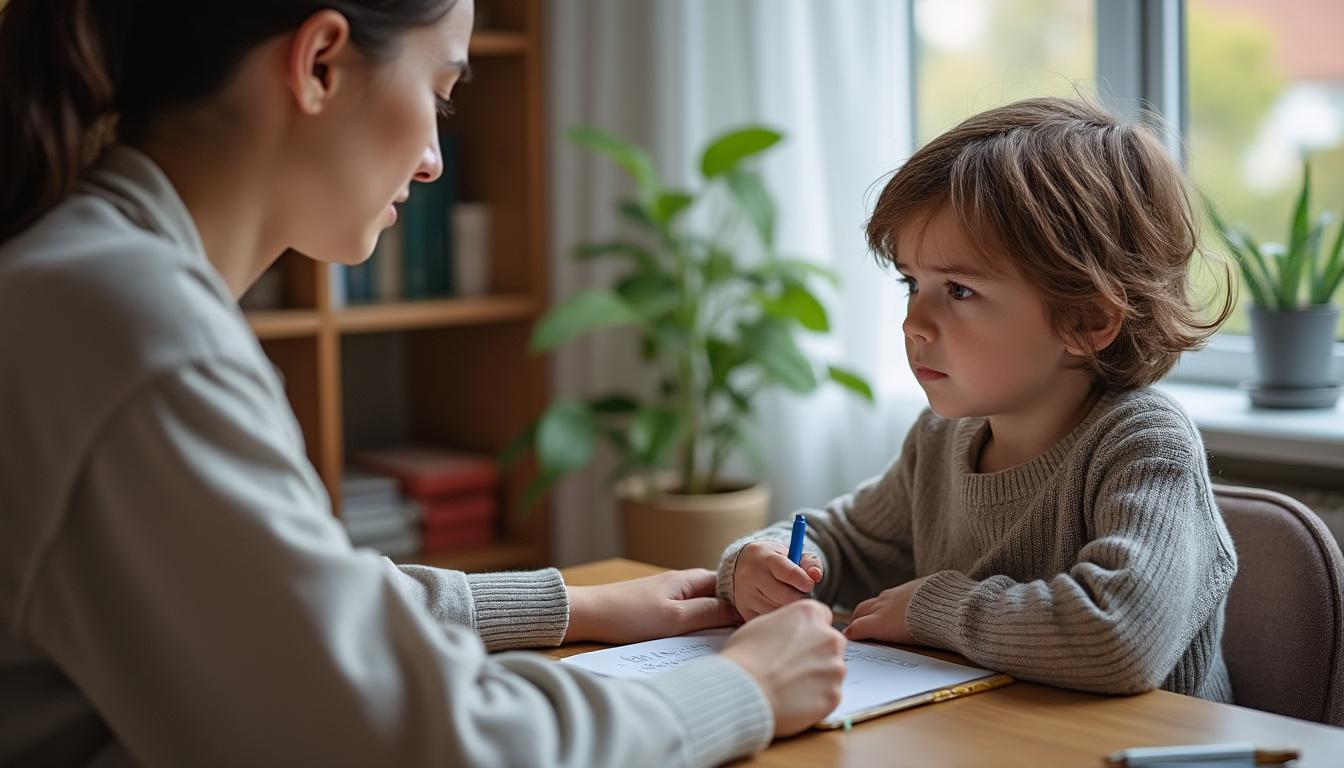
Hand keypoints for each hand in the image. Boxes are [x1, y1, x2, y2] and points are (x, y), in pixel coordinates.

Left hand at [563, 568, 735, 643]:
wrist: (588, 614)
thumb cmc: (630, 615)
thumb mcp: (674, 619)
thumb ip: (708, 614)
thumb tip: (740, 610)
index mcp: (690, 579)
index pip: (730, 584)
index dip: (746, 598)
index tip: (761, 617)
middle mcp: (682, 583)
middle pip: (717, 596)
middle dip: (732, 611)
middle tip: (748, 632)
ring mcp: (669, 596)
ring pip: (702, 607)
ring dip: (713, 621)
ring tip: (727, 640)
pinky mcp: (658, 609)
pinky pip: (686, 616)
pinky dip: (696, 626)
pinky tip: (698, 642)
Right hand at [720, 600, 846, 736]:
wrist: (743, 690)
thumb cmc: (744, 657)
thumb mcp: (760, 624)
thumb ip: (785, 625)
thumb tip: (787, 635)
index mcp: (810, 614)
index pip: (822, 617)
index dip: (808, 631)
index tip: (797, 643)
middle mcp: (829, 637)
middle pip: (831, 644)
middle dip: (817, 654)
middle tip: (792, 667)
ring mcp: (834, 667)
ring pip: (832, 671)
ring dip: (817, 677)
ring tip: (789, 686)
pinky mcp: (834, 695)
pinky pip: (829, 695)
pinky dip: (815, 699)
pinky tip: (793, 700)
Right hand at [731, 540, 824, 620]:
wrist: (742, 565)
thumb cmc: (773, 560)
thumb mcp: (791, 553)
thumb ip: (809, 562)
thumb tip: (816, 576)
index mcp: (765, 559)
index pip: (788, 573)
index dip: (804, 581)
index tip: (809, 585)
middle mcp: (751, 576)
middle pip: (785, 597)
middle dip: (799, 598)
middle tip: (802, 595)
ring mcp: (746, 595)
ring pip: (778, 611)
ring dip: (790, 609)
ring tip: (790, 601)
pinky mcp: (744, 611)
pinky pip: (769, 621)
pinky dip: (778, 618)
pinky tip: (779, 608)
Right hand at [842, 576, 929, 644]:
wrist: (947, 605)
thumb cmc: (930, 628)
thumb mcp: (906, 643)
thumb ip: (889, 642)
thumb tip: (882, 646)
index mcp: (881, 622)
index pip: (857, 627)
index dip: (850, 632)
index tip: (846, 636)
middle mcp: (884, 605)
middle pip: (862, 610)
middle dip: (856, 618)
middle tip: (854, 625)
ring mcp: (896, 594)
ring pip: (876, 600)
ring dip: (872, 608)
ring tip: (873, 615)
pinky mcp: (909, 585)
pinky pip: (892, 593)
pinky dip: (888, 601)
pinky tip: (896, 605)